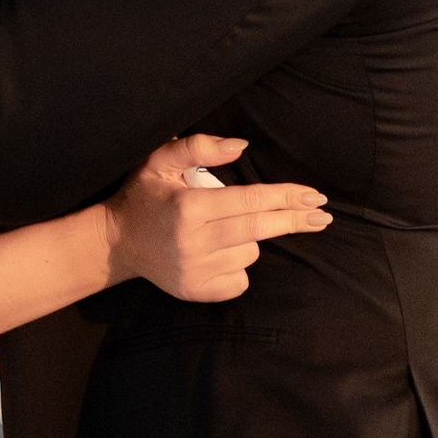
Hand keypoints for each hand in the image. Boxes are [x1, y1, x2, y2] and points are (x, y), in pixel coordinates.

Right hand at [104, 137, 329, 300]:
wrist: (115, 243)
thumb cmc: (143, 196)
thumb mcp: (161, 160)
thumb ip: (200, 146)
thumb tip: (242, 146)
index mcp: (189, 207)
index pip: (250, 201)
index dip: (286, 197)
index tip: (315, 197)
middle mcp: (194, 242)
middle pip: (259, 230)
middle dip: (294, 221)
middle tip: (322, 216)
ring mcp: (195, 271)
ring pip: (250, 254)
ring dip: (249, 239)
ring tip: (221, 230)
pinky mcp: (196, 292)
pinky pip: (240, 280)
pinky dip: (238, 266)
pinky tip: (218, 253)